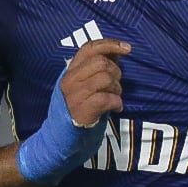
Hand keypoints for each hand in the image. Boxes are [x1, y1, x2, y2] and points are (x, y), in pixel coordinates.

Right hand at [16, 38, 131, 186]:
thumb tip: (117, 51)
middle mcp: (69, 80)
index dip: (110, 44)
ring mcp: (74, 95)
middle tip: (116, 87)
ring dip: (117, 89)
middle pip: (101, 62)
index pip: (89, 48)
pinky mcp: (81, 110)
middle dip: (116, 73)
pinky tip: (116, 108)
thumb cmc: (78, 112)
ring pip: (105, 78)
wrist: (59, 142)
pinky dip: (117, 102)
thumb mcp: (85, 86)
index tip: (127, 48)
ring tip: (114, 98)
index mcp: (70, 71)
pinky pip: (106, 98)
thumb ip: (99, 68)